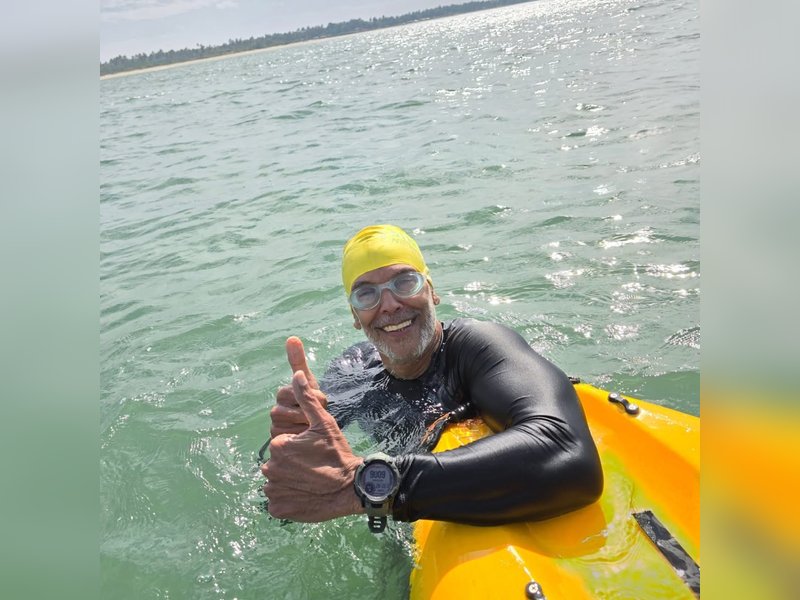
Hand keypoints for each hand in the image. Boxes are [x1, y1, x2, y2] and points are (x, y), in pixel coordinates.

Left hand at [262, 370, 363, 521]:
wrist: (351, 488)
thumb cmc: (338, 453)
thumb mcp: (324, 423)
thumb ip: (306, 398)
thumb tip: (296, 375)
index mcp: (278, 445)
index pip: (283, 444)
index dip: (298, 447)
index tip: (314, 452)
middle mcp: (270, 468)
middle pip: (279, 463)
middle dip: (293, 464)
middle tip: (314, 467)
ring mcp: (273, 491)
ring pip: (277, 482)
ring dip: (290, 481)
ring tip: (312, 481)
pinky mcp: (277, 509)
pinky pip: (278, 501)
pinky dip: (289, 499)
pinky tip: (306, 494)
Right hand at [269, 337, 327, 437]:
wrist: (323, 434)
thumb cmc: (315, 405)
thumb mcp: (311, 384)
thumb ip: (299, 362)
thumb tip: (292, 337)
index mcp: (283, 397)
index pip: (285, 392)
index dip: (304, 395)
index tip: (317, 397)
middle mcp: (276, 412)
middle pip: (280, 411)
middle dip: (302, 412)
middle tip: (315, 414)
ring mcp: (275, 429)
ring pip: (282, 426)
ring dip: (301, 427)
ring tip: (312, 427)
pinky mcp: (279, 446)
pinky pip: (284, 442)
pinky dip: (298, 439)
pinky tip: (307, 437)